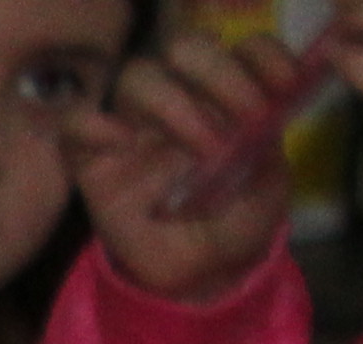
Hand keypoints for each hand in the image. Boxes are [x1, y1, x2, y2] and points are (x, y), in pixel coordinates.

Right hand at [64, 29, 310, 302]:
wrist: (201, 276)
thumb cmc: (238, 223)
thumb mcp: (269, 186)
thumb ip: (265, 147)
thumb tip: (260, 117)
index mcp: (231, 92)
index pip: (245, 49)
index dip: (265, 58)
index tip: (285, 88)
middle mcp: (184, 97)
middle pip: (188, 49)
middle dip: (220, 75)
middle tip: (244, 118)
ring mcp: (136, 126)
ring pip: (137, 76)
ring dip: (172, 102)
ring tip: (201, 147)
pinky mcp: (94, 160)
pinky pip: (76, 125)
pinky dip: (92, 125)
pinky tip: (118, 143)